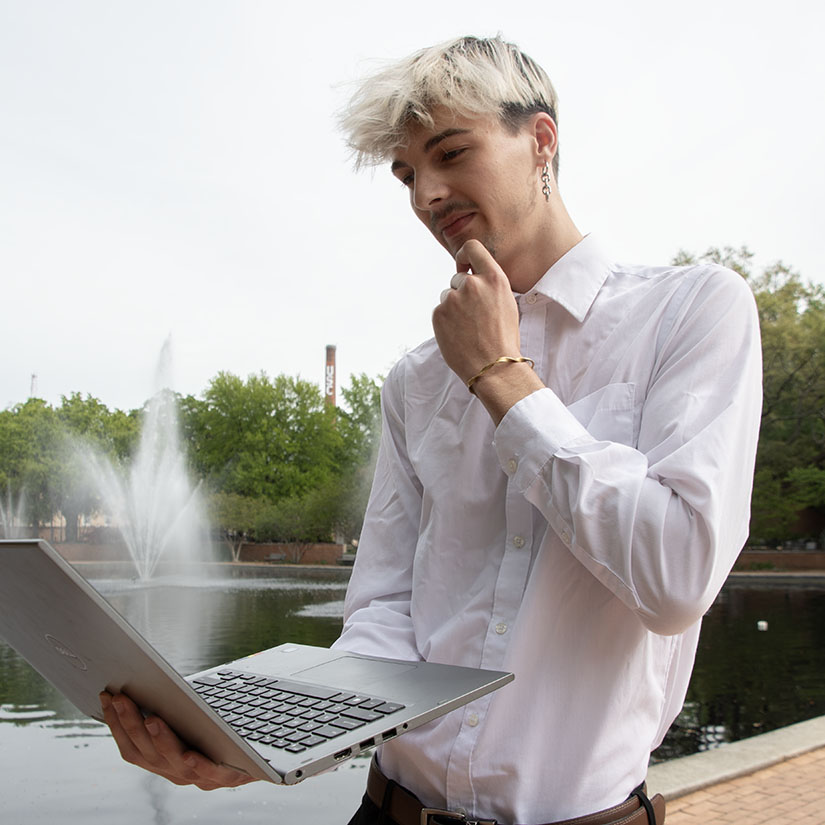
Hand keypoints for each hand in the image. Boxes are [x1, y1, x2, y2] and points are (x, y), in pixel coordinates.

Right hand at [100, 691, 256, 789]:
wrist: (266, 757)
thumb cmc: (223, 730)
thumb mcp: (192, 717)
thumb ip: (170, 706)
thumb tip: (144, 678)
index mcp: (165, 761)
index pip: (132, 747)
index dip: (116, 724)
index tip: (106, 696)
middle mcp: (178, 773)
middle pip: (147, 754)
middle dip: (131, 724)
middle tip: (122, 697)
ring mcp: (201, 778)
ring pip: (174, 763)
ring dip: (160, 740)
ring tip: (151, 718)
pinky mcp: (229, 778)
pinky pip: (210, 775)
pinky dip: (198, 765)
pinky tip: (191, 754)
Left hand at [432, 239, 520, 383]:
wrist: (493, 367)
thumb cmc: (503, 339)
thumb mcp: (507, 304)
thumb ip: (489, 286)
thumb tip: (472, 277)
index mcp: (494, 279)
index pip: (472, 248)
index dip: (464, 255)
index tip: (462, 266)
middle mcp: (472, 284)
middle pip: (458, 278)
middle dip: (462, 292)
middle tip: (473, 316)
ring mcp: (453, 298)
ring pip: (448, 296)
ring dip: (454, 308)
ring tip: (468, 329)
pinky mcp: (439, 313)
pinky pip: (440, 311)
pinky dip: (446, 321)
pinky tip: (459, 335)